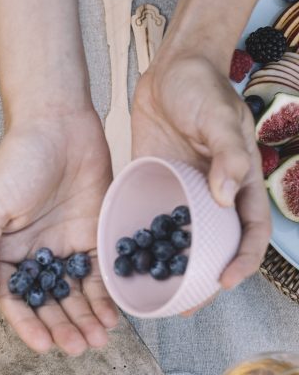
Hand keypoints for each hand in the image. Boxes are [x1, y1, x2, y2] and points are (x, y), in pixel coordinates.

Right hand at [0, 109, 118, 354]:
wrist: (58, 123)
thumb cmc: (17, 160)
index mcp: (6, 252)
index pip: (15, 299)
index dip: (28, 324)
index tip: (43, 344)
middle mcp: (37, 255)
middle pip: (50, 302)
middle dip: (64, 327)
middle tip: (80, 347)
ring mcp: (67, 246)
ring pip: (78, 294)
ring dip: (87, 319)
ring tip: (99, 339)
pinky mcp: (96, 234)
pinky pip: (103, 272)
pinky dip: (108, 295)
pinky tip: (115, 314)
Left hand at [132, 53, 270, 292]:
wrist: (169, 69)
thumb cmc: (203, 89)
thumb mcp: (219, 118)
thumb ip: (227, 153)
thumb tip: (228, 195)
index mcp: (239, 181)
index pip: (250, 230)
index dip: (244, 259)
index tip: (226, 281)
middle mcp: (213, 193)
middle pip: (215, 245)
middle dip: (204, 278)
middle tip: (185, 305)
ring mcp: (182, 191)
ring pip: (181, 240)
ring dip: (171, 268)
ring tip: (154, 294)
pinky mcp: (153, 184)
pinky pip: (149, 220)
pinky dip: (142, 242)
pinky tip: (126, 262)